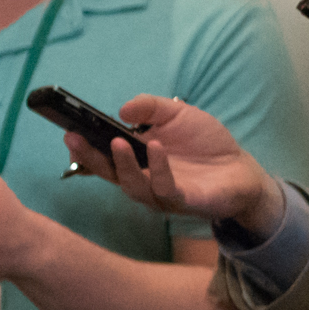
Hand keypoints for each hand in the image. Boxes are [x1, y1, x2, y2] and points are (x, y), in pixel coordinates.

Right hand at [63, 96, 280, 232]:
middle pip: (109, 174)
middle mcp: (142, 181)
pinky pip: (164, 188)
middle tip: (74, 138)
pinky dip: (158, 168)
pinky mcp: (182, 201)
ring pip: (132, 186)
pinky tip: (155, 147)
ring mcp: (159, 194)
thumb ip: (150, 108)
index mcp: (136, 161)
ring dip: (122, 164)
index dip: (84, 148)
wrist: (241, 168)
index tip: (68, 132)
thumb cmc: (205, 143)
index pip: (103, 158)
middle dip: (89, 157)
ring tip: (117, 141)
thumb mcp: (176, 114)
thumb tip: (122, 110)